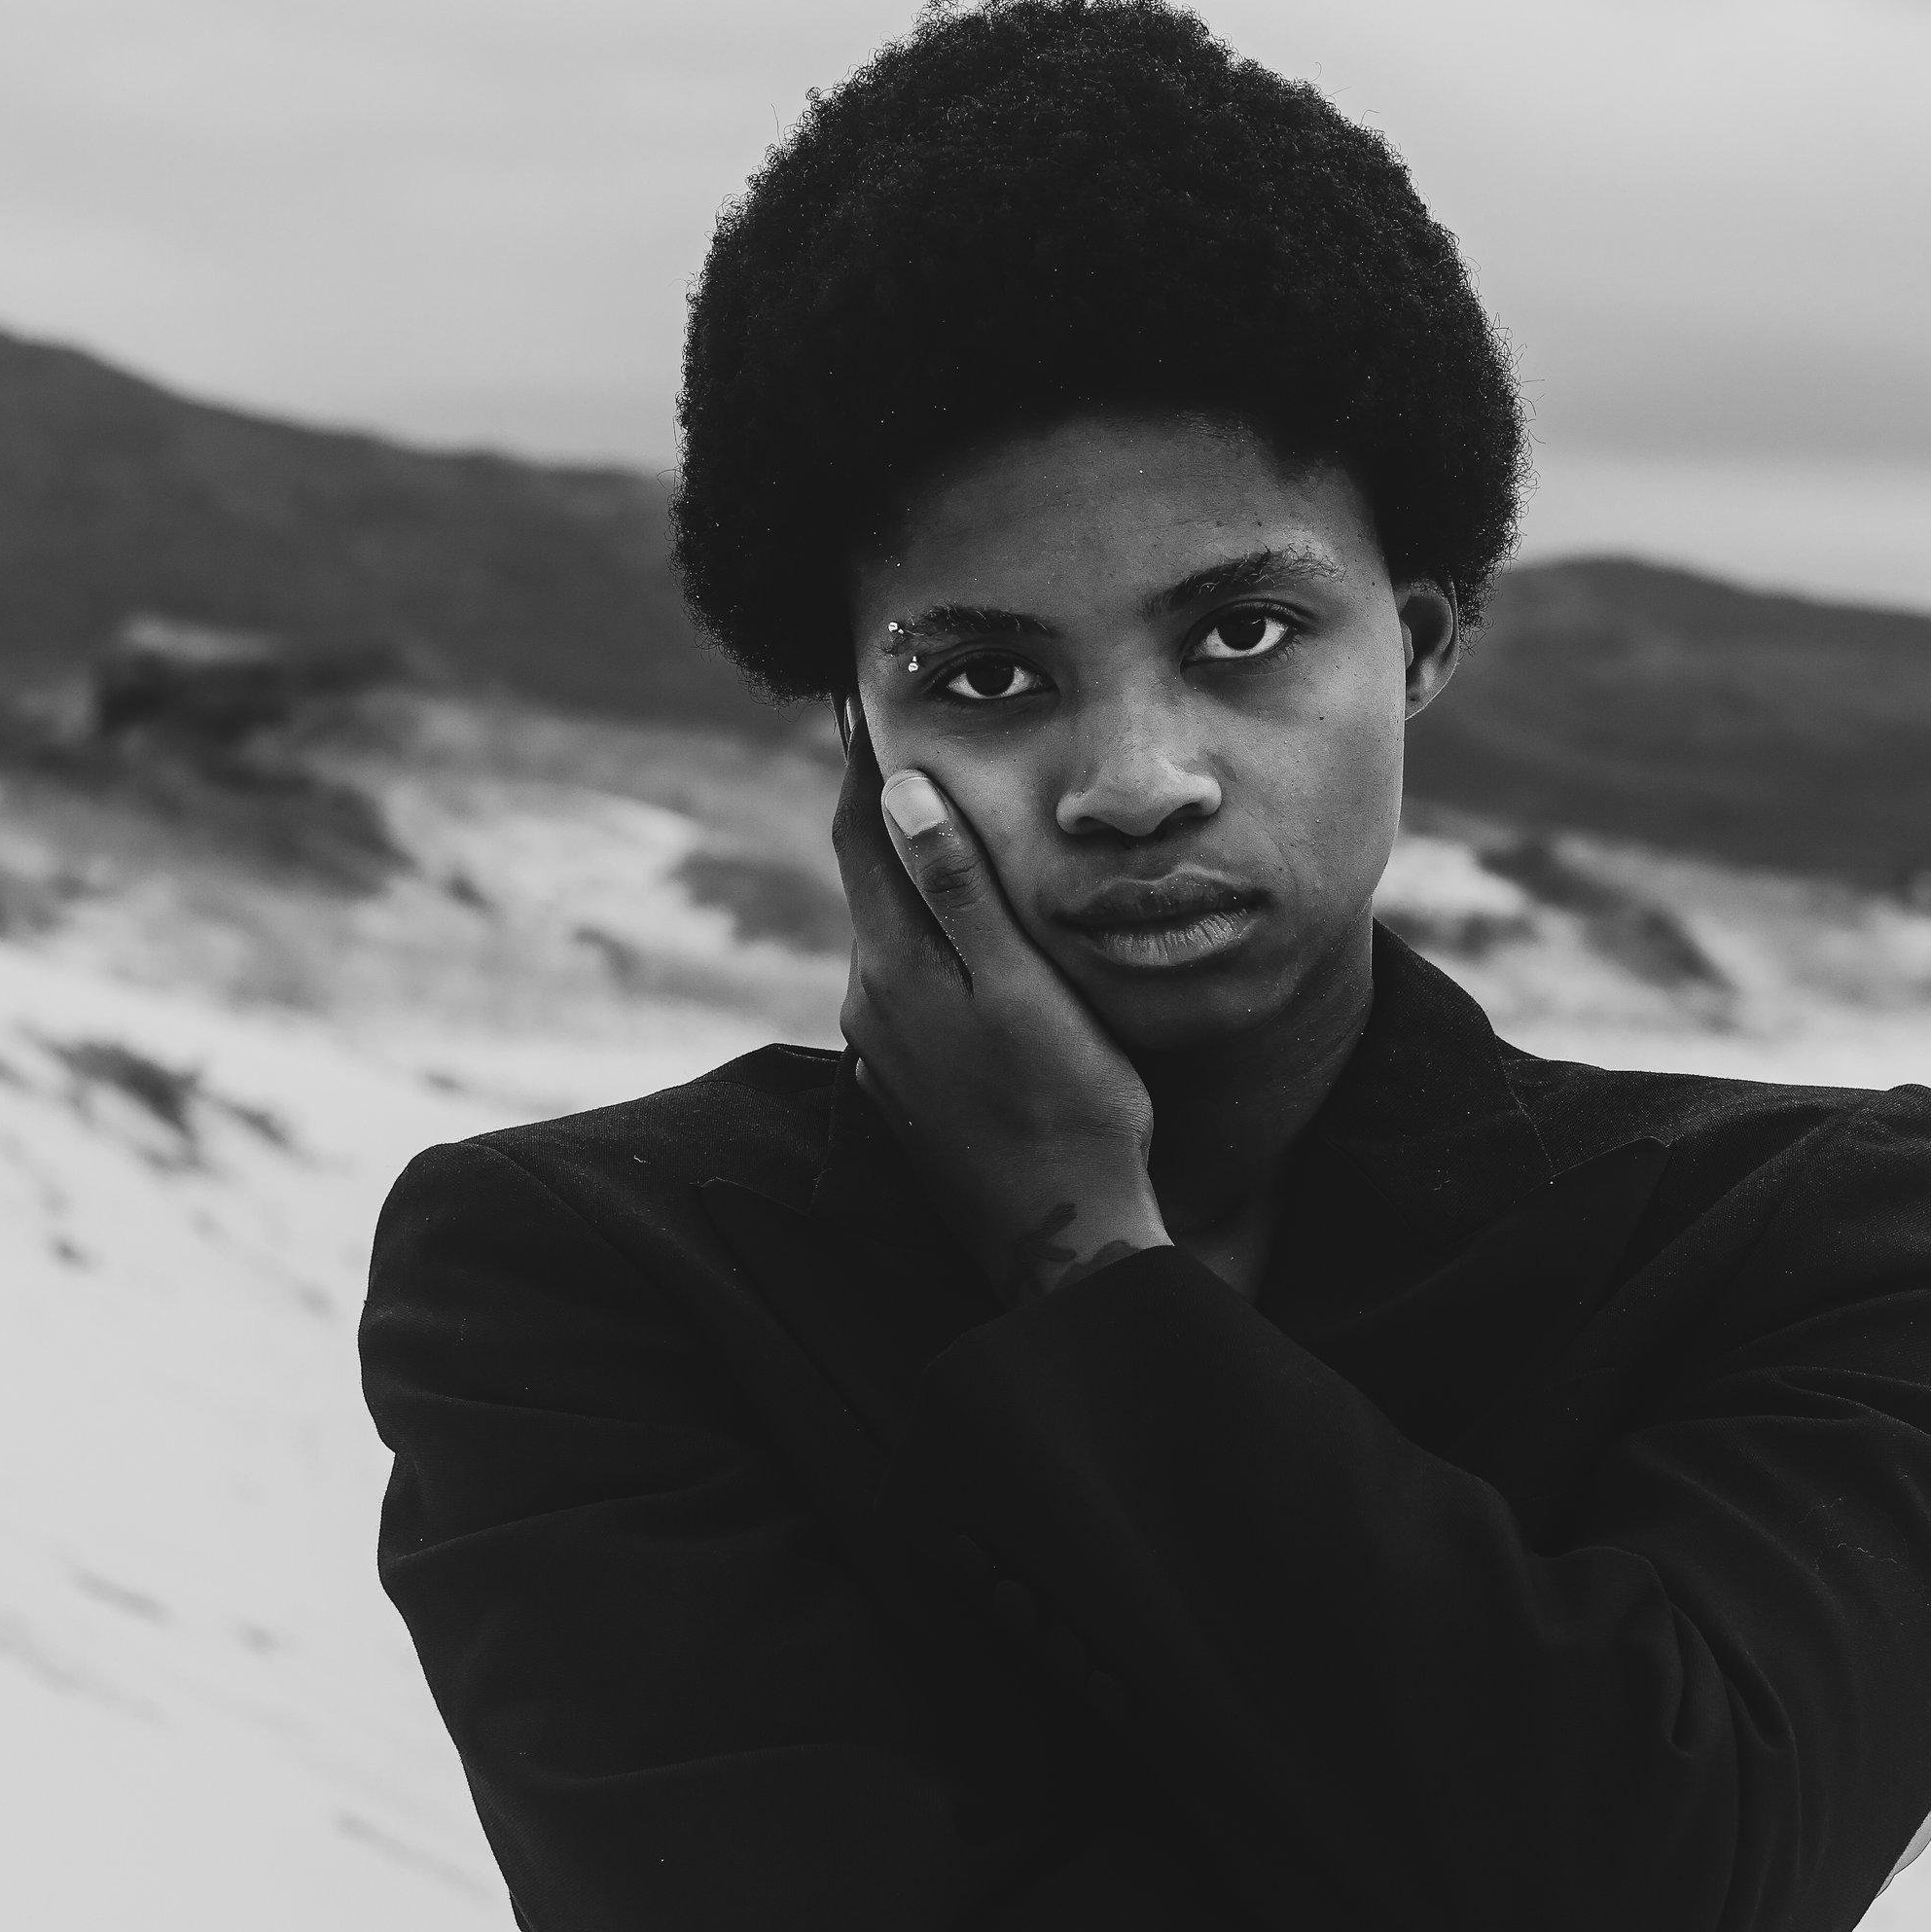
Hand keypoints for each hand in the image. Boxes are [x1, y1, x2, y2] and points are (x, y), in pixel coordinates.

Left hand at [832, 723, 1168, 1302]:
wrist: (1059, 1236)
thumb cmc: (1071, 1107)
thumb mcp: (1024, 988)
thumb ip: (959, 890)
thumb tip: (900, 788)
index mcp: (895, 964)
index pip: (859, 831)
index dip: (861, 759)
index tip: (861, 695)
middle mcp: (870, 1002)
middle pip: (868, 877)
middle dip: (884, 808)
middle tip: (903, 735)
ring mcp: (883, 1050)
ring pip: (890, 936)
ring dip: (909, 879)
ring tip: (941, 822)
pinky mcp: (906, 1087)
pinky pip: (907, 989)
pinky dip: (927, 944)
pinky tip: (964, 941)